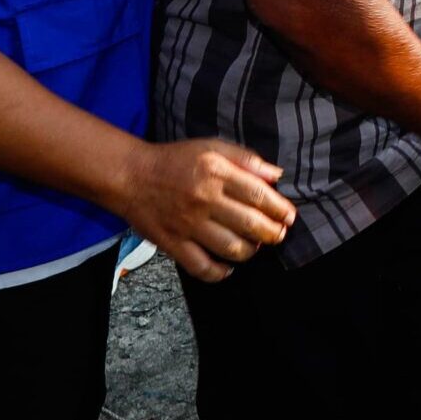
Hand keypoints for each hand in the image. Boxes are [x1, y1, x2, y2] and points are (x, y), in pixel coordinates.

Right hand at [112, 138, 295, 282]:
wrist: (131, 176)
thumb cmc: (176, 160)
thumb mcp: (212, 147)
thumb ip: (246, 159)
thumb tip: (277, 175)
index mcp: (216, 173)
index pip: (258, 194)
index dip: (280, 208)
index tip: (289, 216)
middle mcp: (204, 199)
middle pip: (250, 224)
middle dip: (272, 233)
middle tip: (279, 234)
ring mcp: (188, 224)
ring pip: (230, 248)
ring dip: (251, 251)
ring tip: (255, 246)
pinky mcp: (172, 243)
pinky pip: (201, 267)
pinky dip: (219, 273)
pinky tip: (228, 267)